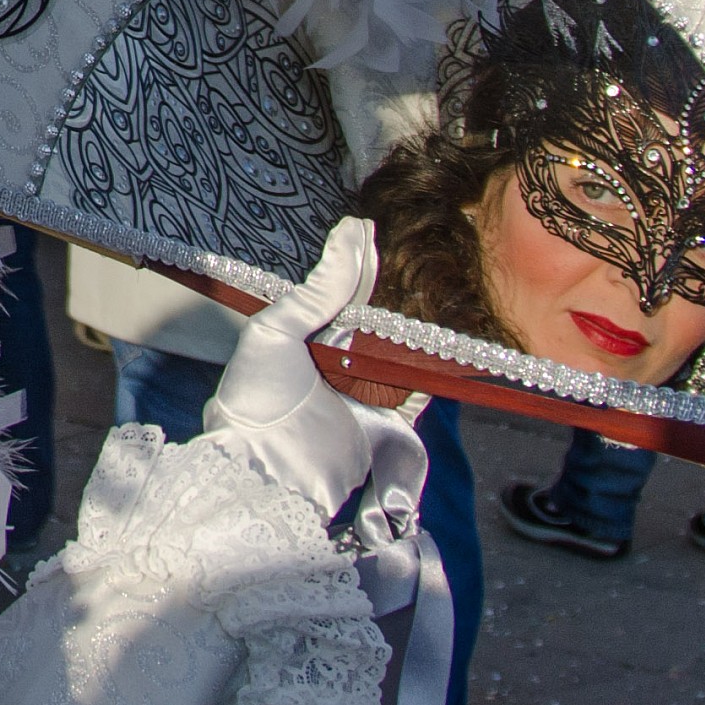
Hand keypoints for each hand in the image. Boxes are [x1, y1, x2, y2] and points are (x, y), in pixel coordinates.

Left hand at [200, 218, 416, 515]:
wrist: (267, 471)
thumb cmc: (256, 400)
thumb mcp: (275, 331)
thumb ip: (317, 289)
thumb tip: (351, 232)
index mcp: (305, 340)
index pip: (345, 296)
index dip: (366, 269)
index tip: (392, 238)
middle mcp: (336, 365)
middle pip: (378, 324)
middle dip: (400, 299)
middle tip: (428, 264)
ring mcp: (363, 394)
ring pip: (402, 354)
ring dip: (418, 331)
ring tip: (444, 292)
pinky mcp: (387, 422)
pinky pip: (418, 390)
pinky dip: (433, 369)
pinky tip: (448, 341)